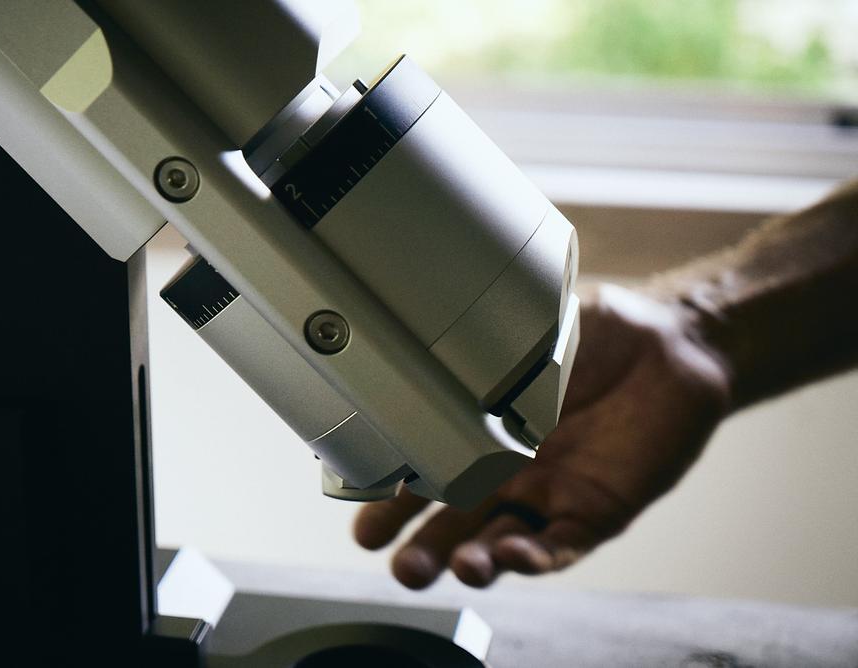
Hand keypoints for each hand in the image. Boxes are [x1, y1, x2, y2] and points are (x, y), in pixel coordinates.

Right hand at [353, 284, 732, 588]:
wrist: (671, 344)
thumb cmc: (601, 332)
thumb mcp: (530, 331)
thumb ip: (484, 347)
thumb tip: (429, 340)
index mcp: (480, 433)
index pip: (427, 476)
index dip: (392, 502)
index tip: (363, 517)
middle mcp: (508, 473)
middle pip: (455, 525)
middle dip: (423, 550)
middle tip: (399, 564)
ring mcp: (549, 495)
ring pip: (501, 543)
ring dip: (475, 561)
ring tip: (455, 568)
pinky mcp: (596, 510)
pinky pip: (561, 543)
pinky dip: (535, 555)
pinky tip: (513, 557)